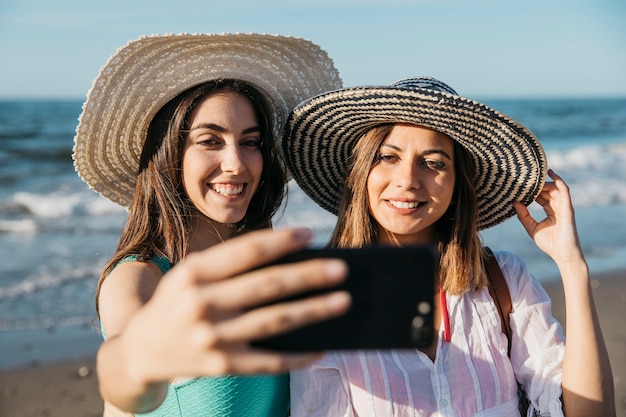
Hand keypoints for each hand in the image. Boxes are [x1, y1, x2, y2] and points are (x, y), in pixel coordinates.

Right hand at [116, 228, 350, 383]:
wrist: (139, 351)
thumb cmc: (176, 302)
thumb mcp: (189, 274)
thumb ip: (228, 265)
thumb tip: (289, 261)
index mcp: (193, 273)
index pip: (246, 251)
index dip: (282, 241)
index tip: (310, 234)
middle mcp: (202, 304)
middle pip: (268, 286)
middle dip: (309, 276)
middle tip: (342, 269)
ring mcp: (213, 338)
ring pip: (275, 322)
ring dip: (314, 310)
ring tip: (343, 300)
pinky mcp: (222, 366)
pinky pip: (269, 362)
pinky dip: (299, 356)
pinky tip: (322, 346)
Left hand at [513, 169, 583, 263]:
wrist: (563, 255)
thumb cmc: (550, 243)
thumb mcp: (532, 228)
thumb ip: (523, 215)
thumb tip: (514, 202)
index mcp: (550, 211)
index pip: (541, 196)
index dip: (532, 189)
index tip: (520, 183)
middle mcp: (557, 206)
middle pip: (547, 190)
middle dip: (537, 183)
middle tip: (524, 176)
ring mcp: (564, 206)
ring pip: (555, 188)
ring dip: (544, 181)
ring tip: (533, 173)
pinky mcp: (568, 208)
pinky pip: (564, 191)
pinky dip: (558, 180)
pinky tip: (550, 173)